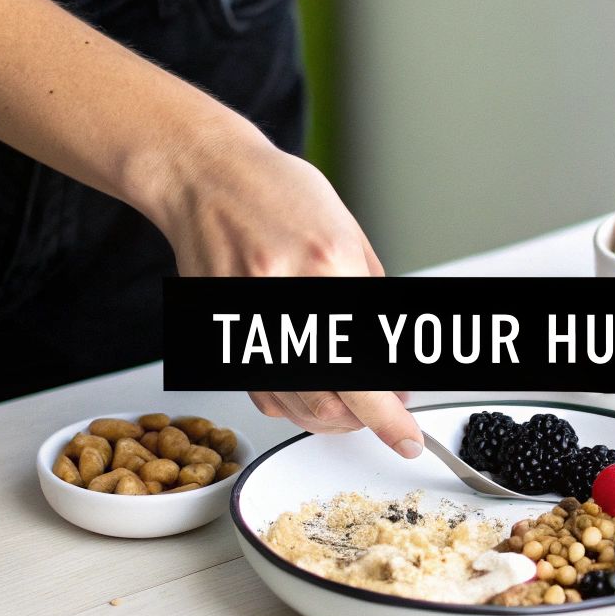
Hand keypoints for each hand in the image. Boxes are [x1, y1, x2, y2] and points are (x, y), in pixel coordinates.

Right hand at [148, 125, 421, 457]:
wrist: (207, 177)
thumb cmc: (277, 194)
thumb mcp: (349, 236)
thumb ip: (373, 302)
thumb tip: (397, 365)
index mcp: (329, 265)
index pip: (368, 367)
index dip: (391, 416)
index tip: (407, 438)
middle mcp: (284, 294)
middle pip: (330, 402)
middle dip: (364, 420)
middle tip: (383, 409)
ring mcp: (246, 317)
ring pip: (295, 406)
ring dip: (332, 417)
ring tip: (350, 398)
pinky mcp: (222, 332)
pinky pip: (262, 392)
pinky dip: (293, 402)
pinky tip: (310, 383)